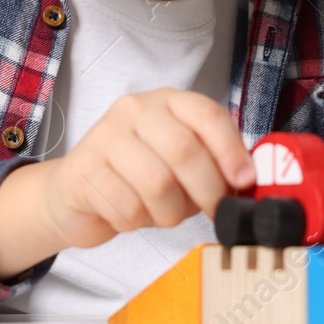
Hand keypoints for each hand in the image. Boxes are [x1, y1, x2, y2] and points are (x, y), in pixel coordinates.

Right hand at [39, 88, 254, 248]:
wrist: (75, 192)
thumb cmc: (137, 177)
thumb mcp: (178, 161)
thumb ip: (211, 163)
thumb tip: (247, 182)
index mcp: (167, 101)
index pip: (207, 115)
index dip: (231, 151)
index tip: (244, 182)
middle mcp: (134, 110)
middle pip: (183, 150)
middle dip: (207, 190)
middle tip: (213, 211)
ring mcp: (104, 136)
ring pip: (156, 183)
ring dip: (170, 212)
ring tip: (164, 214)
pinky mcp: (83, 169)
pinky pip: (126, 206)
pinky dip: (138, 221)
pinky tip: (132, 214)